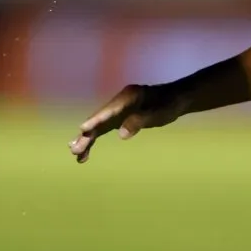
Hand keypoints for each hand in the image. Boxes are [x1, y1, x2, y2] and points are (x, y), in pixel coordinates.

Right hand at [68, 84, 182, 162]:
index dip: (97, 120)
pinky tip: (85, 155)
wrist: (176, 99)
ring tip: (76, 154)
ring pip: (98, 125)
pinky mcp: (117, 118)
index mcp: (129, 95)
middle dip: (87, 134)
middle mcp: (119, 101)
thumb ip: (140, 121)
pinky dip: (94, 140)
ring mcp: (116, 110)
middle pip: (100, 118)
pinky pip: (102, 130)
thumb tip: (121, 134)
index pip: (111, 109)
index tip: (83, 128)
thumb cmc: (170, 105)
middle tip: (74, 149)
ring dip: (87, 139)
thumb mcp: (159, 113)